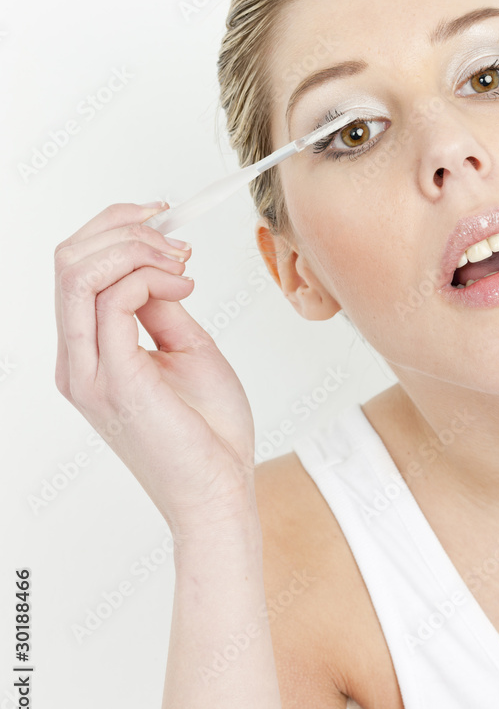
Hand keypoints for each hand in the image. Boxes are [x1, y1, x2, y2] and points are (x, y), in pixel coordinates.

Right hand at [54, 202, 257, 541]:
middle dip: (122, 228)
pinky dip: (149, 276)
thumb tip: (151, 264)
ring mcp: (90, 372)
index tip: (163, 217)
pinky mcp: (116, 381)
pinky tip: (184, 287)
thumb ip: (158, 306)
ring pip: (79, 273)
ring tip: (181, 262)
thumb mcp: (186, 347)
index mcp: (88, 355)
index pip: (74, 269)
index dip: (114, 227)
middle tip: (174, 240)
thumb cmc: (209, 430)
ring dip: (137, 248)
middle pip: (67, 261)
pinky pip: (114, 302)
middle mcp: (78, 362)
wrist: (221, 491)